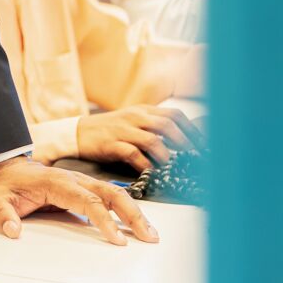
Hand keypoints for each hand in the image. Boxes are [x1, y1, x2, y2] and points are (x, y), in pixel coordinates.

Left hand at [0, 156, 156, 245]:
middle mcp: (73, 180)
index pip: (87, 201)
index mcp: (56, 183)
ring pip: (115, 193)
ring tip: (150, 233)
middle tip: (148, 236)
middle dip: (132, 214)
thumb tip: (12, 230)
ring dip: (134, 212)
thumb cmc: (4, 184)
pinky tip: (137, 222)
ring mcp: (81, 182)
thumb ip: (3, 215)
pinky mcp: (83, 188)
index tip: (117, 238)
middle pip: (110, 194)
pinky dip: (126, 208)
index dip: (104, 219)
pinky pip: (109, 196)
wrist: (5, 168)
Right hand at [76, 105, 205, 173]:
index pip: (175, 115)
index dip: (192, 130)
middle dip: (185, 143)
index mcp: (143, 110)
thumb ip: (153, 126)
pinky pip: (132, 154)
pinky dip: (145, 164)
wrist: (78, 132)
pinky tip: (151, 172)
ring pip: (152, 139)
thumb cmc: (109, 129)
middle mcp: (135, 116)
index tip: (204, 146)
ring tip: (174, 167)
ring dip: (166, 155)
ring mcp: (123, 129)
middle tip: (195, 159)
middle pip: (168, 125)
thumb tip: (182, 141)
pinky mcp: (111, 144)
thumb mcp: (132, 120)